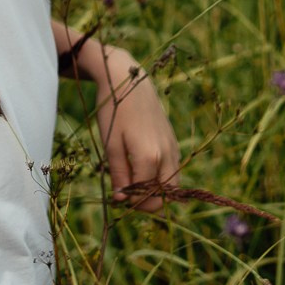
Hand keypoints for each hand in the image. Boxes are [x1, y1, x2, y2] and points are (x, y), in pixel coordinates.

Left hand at [93, 46, 180, 212]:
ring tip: (133, 181)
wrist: (130, 81)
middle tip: (126, 194)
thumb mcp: (111, 145)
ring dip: (156, 191)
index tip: (117, 197)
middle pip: (165, 197)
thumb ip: (119, 175)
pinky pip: (173, 170)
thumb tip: (122, 200)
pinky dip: (161, 177)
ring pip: (172, 185)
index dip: (131, 203)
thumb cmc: (115, 112)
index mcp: (150, 158)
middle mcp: (167, 156)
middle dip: (146, 202)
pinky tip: (142, 168)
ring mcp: (174, 149)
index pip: (146, 198)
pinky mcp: (174, 142)